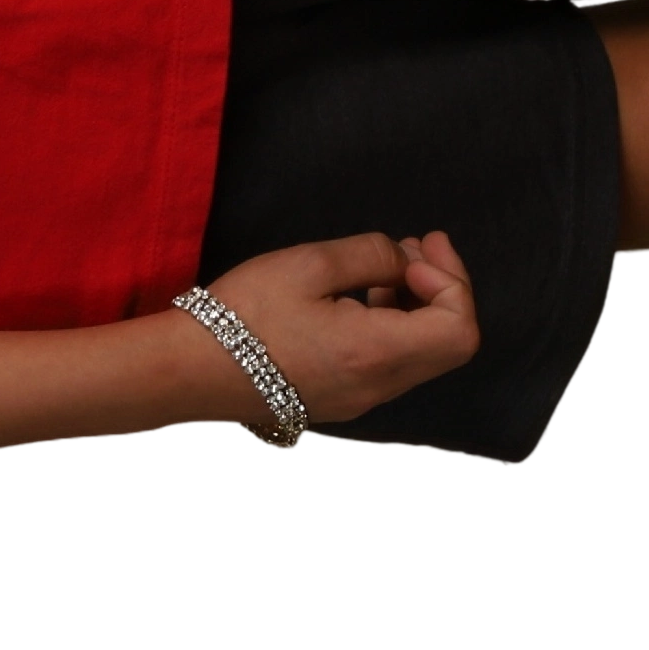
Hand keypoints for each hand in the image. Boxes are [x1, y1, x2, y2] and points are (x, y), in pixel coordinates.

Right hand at [190, 229, 477, 424]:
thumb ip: (372, 254)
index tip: (420, 248)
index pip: (459, 328)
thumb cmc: (243, 314)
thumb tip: (405, 260)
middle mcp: (378, 386)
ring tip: (386, 270)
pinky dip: (394, 329)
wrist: (188, 369)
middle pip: (449, 346)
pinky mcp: (341, 401)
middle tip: (415, 248)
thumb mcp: (309, 263)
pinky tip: (360, 301)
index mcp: (375, 352)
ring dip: (418, 309)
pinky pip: (391, 366)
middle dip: (442, 290)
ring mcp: (361, 400)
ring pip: (422, 357)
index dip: (453, 281)